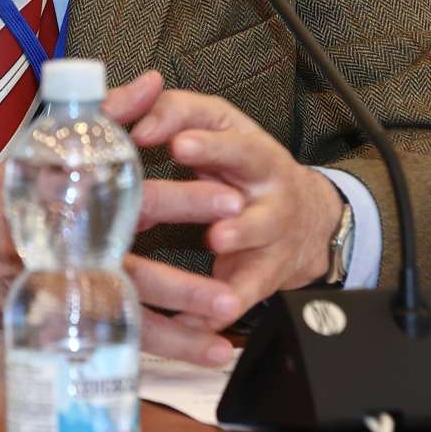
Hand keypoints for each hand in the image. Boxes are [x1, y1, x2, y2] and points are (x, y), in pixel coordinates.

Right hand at [0, 71, 246, 366]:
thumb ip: (107, 114)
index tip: (230, 200)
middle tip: (231, 293)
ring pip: (131, 319)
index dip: (184, 202)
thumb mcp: (48, 146)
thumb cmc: (6, 193)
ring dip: (183, 331)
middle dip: (186, 287)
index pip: (135, 202)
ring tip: (228, 327)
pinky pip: (121, 342)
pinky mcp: (66, 323)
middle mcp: (71, 257)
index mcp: (72, 207)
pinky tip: (210, 350)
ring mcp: (67, 295)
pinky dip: (167, 348)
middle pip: (136, 274)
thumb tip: (154, 83)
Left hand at [125, 79, 344, 328]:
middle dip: (218, 152)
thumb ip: (168, 117)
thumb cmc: (241, 172)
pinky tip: (202, 317)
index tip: (153, 130)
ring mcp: (272, 220)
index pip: (217, 117)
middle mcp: (263, 174)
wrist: (306, 222)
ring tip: (217, 237)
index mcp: (242, 138)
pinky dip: (228, 302)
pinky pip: (250, 286)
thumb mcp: (213, 134)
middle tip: (184, 150)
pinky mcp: (270, 267)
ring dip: (240, 230)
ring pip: (262, 223)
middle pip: (248, 155)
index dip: (183, 117)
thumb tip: (125, 114)